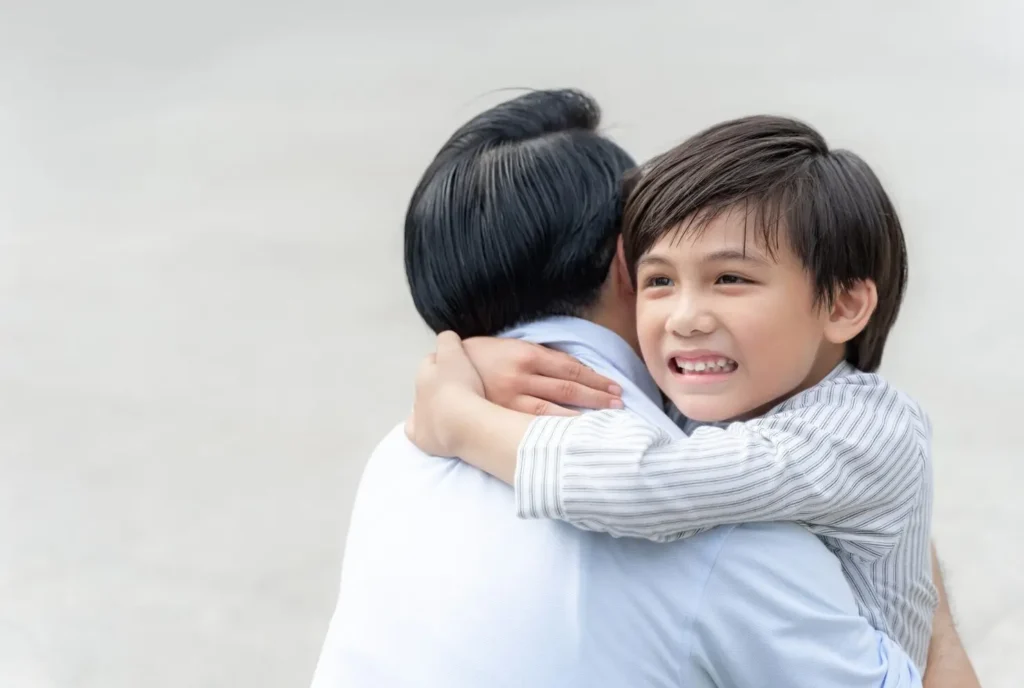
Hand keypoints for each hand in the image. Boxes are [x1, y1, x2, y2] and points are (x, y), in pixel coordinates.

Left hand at [406, 331, 484, 456]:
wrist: (462, 423)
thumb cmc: (460, 385)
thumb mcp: (455, 352)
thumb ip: (448, 340)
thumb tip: (446, 338)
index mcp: (425, 372)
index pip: (431, 360)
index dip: (446, 360)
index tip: (460, 364)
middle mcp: (417, 394)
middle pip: (426, 384)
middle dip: (438, 383)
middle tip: (461, 387)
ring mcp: (418, 418)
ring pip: (422, 408)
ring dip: (434, 406)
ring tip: (454, 410)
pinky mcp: (422, 439)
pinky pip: (417, 431)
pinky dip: (426, 429)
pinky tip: (436, 430)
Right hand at [462, 337, 622, 415]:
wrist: (446, 368)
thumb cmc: (484, 355)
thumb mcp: (513, 346)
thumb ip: (541, 357)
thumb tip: (574, 369)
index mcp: (527, 354)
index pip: (571, 368)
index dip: (596, 379)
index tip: (615, 388)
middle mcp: (521, 376)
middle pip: (568, 388)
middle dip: (597, 397)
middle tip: (619, 405)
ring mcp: (510, 398)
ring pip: (553, 409)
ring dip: (582, 416)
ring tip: (605, 422)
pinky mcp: (501, 414)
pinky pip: (532, 423)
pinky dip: (555, 429)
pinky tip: (571, 435)